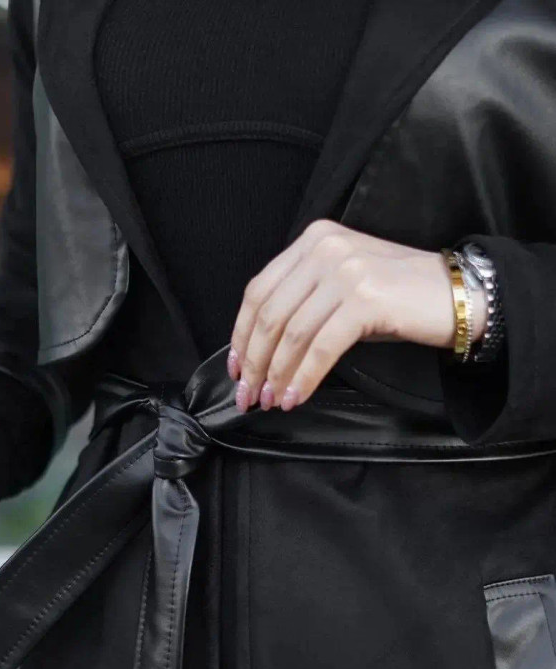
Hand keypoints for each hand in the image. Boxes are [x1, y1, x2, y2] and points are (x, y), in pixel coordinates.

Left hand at [228, 220, 485, 411]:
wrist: (458, 295)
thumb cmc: (396, 297)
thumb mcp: (340, 287)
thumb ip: (301, 303)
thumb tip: (259, 352)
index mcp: (312, 240)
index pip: (259, 291)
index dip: (241, 334)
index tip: (236, 368)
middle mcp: (324, 248)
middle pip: (270, 313)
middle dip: (254, 361)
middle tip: (248, 395)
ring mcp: (345, 270)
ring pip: (292, 333)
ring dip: (276, 374)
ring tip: (271, 401)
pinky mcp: (365, 298)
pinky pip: (320, 347)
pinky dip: (303, 377)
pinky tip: (296, 397)